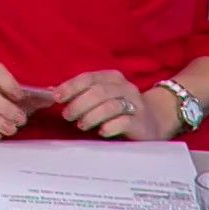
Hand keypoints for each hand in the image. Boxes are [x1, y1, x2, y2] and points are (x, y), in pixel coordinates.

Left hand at [54, 70, 173, 140]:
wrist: (155, 119)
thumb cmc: (121, 107)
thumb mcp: (103, 96)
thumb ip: (82, 93)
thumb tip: (53, 92)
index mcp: (112, 78)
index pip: (89, 78)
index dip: (71, 87)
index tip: (57, 97)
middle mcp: (125, 88)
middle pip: (98, 92)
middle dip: (79, 103)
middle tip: (67, 115)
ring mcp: (135, 105)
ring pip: (110, 106)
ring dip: (91, 116)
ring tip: (81, 124)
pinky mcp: (141, 122)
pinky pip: (124, 122)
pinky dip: (110, 126)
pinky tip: (101, 131)